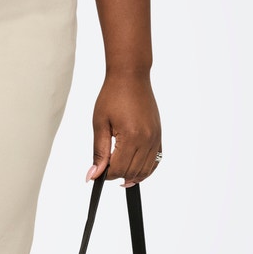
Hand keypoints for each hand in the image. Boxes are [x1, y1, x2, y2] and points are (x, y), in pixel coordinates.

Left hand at [86, 69, 161, 184]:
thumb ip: (99, 152)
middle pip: (133, 172)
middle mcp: (147, 139)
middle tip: (105, 171)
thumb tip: (93, 175)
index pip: (119, 169)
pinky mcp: (159, 135)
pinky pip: (156, 160)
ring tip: (119, 175)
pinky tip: (135, 170)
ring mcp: (155, 137)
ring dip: (132, 176)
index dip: (106, 175)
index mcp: (131, 136)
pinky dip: (146, 169)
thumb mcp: (100, 124)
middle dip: (118, 176)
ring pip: (146, 170)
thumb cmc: (113, 95)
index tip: (97, 173)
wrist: (131, 77)